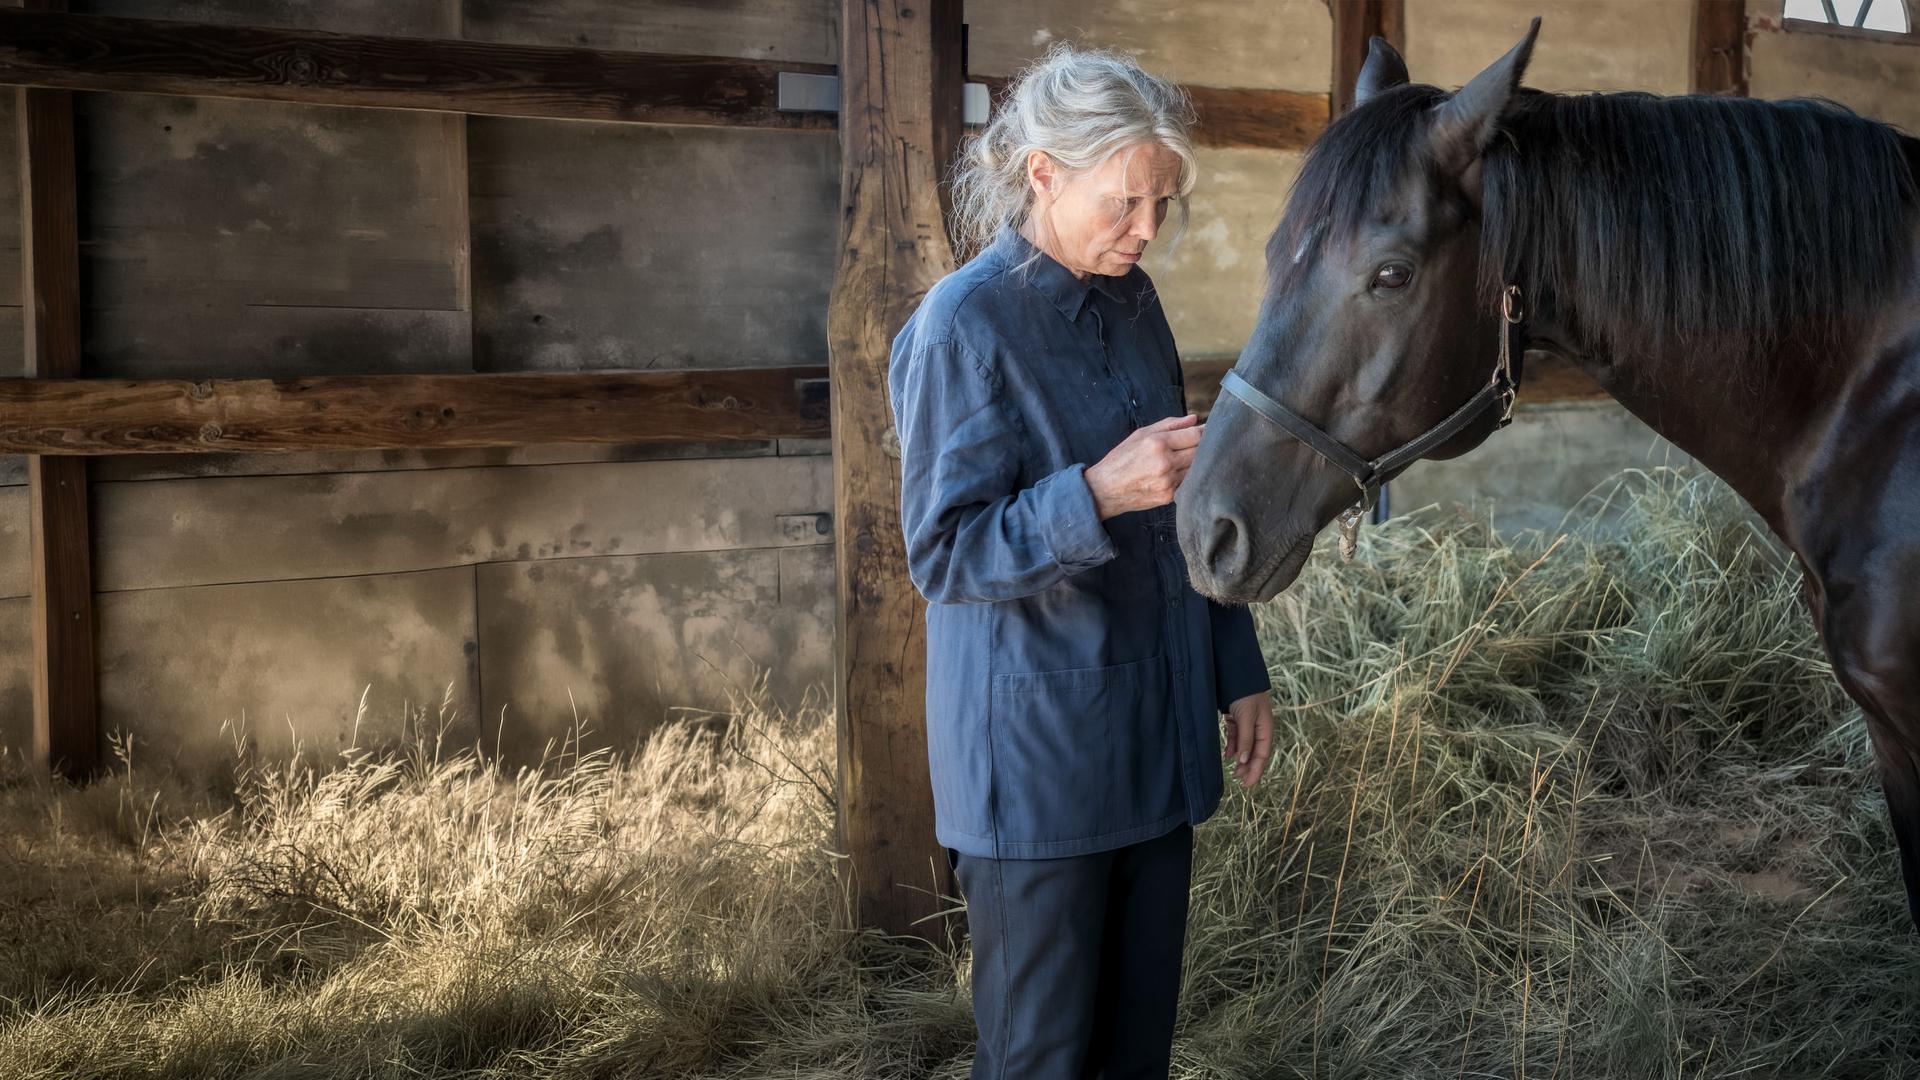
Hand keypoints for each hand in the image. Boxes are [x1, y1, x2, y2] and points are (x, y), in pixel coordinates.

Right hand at [1083, 413, 1203, 519]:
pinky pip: (1187, 483)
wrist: (1105, 489)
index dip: (1203, 432)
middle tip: (1192, 446)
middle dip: (1199, 447)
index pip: (1195, 435)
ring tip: (1179, 460)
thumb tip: (1194, 419)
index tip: (1205, 431)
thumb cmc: (1121, 459)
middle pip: (1199, 452)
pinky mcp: (1168, 496)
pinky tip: (1173, 474)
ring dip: (1193, 463)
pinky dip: (1185, 477)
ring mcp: (1168, 481)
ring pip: (1196, 468)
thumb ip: (1169, 425)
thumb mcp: (1140, 434)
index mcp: (1157, 443)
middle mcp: (1165, 463)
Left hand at [1223, 691, 1273, 787]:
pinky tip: (1228, 754)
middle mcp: (1258, 727)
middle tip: (1239, 780)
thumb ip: (1245, 739)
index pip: (1262, 754)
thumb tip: (1243, 760)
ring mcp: (1248, 722)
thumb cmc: (1246, 694)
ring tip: (1234, 771)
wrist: (1237, 673)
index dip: (1256, 770)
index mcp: (1265, 728)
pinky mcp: (1237, 718)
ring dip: (1240, 758)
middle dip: (1248, 766)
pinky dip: (1233, 745)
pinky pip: (1236, 736)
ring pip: (1245, 745)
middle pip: (1254, 751)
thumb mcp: (1246, 718)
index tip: (1248, 784)